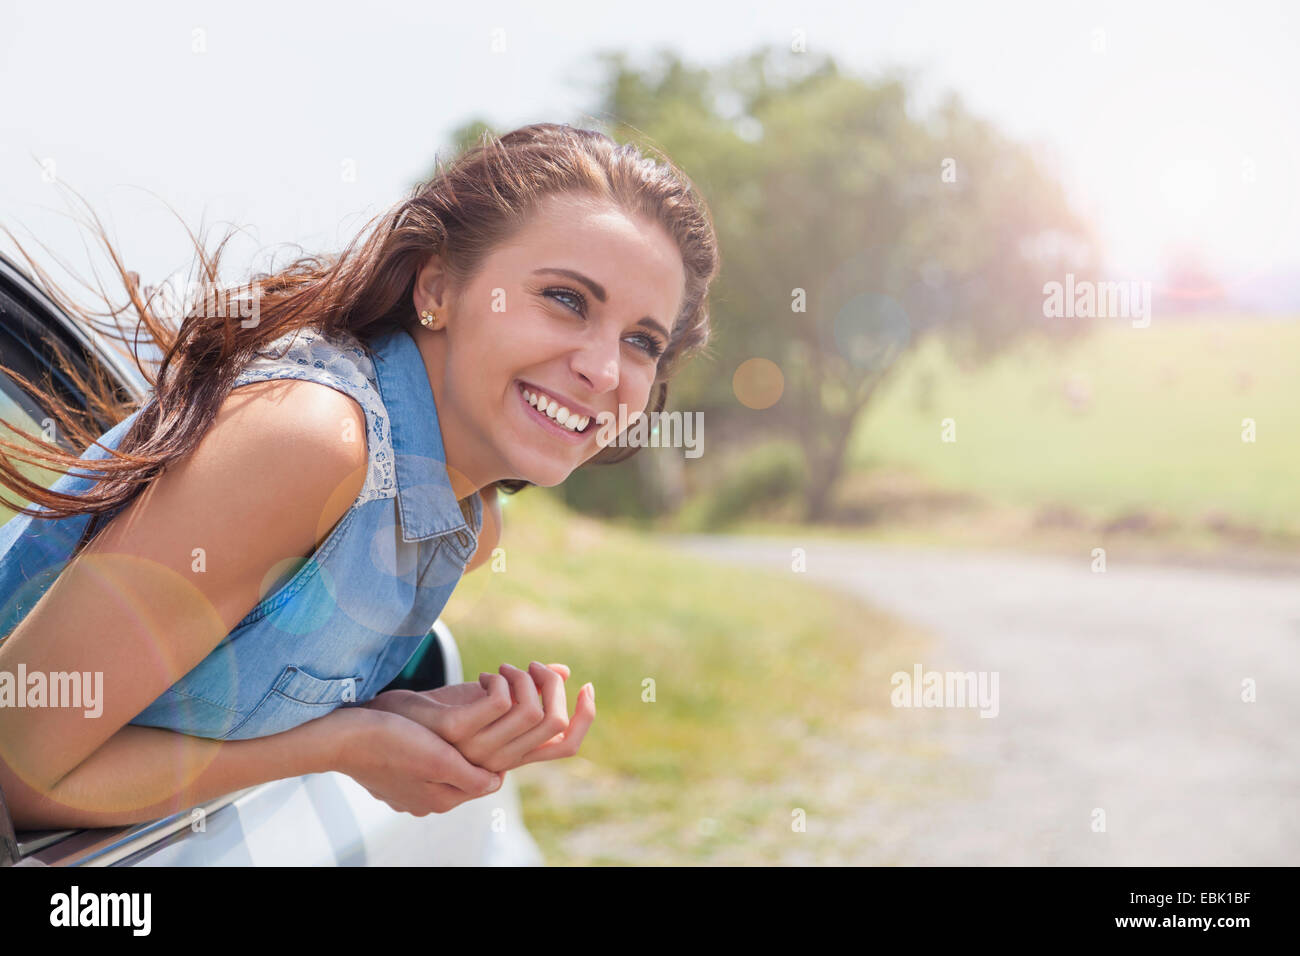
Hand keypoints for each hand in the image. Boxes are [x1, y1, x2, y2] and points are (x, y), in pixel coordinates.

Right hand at [327, 706, 503, 816]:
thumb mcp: (438, 759)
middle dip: (480, 746)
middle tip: (485, 715)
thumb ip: (469, 777)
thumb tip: (496, 783)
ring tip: (461, 719)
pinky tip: (432, 729)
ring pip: (446, 768)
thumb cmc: (390, 740)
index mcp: (441, 799)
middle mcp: (426, 801)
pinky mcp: (394, 778)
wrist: (340, 736)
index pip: (486, 779)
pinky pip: (425, 764)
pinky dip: (435, 748)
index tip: (499, 723)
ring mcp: (408, 792)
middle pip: (467, 775)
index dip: (499, 749)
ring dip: (459, 746)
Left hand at [361, 662, 594, 773]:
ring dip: (525, 679)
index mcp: (507, 757)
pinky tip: (486, 676)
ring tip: (507, 668)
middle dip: (552, 685)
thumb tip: (563, 671)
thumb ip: (520, 694)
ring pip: (530, 712)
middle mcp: (495, 762)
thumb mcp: (480, 703)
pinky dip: (501, 682)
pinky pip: (499, 702)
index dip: (584, 717)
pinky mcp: (454, 733)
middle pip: (552, 724)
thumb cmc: (427, 717)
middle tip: (535, 666)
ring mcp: (474, 751)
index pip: (564, 746)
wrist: (370, 730)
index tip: (585, 685)